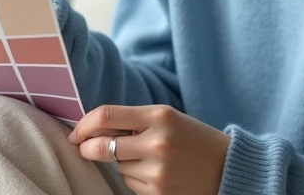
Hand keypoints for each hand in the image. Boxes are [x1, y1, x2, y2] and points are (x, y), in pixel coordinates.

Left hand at [68, 104, 230, 194]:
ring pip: (118, 168)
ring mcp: (158, 171)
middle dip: (88, 148)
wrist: (228, 168)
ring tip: (148, 158)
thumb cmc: (193, 138)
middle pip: (103, 146)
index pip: (106, 115)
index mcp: (159, 116)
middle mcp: (157, 143)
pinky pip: (131, 185)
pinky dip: (136, 179)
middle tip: (83, 147)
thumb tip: (91, 129)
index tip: (76, 132)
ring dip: (122, 163)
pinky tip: (157, 174)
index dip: (84, 124)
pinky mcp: (159, 193)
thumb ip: (133, 120)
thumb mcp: (167, 118)